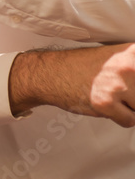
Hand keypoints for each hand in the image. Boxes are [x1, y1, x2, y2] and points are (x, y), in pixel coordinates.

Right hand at [10, 43, 134, 126]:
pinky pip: (130, 122)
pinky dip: (121, 118)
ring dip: (132, 108)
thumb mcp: (121, 57)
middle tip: (125, 93)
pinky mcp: (105, 103)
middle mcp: (130, 66)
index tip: (133, 91)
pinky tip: (106, 105)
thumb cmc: (85, 66)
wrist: (52, 72)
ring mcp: (117, 85)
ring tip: (115, 97)